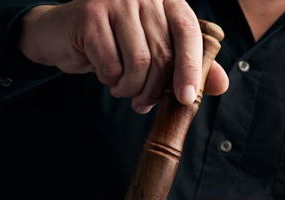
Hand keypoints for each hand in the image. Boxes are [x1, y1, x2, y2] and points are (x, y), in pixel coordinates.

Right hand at [19, 0, 229, 112]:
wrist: (61, 34)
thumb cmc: (114, 45)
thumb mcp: (154, 54)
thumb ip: (188, 65)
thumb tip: (223, 85)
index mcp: (165, 0)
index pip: (189, 31)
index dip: (192, 68)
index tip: (187, 98)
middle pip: (163, 53)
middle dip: (155, 89)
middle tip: (144, 104)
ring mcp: (116, 0)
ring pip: (139, 62)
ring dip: (132, 88)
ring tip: (123, 91)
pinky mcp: (90, 15)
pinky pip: (111, 64)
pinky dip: (110, 81)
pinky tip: (105, 77)